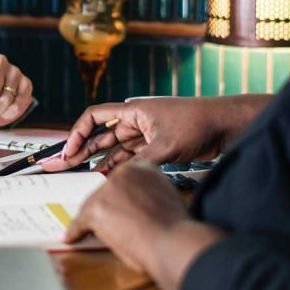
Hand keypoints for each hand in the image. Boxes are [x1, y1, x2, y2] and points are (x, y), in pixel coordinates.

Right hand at [39, 95, 261, 172]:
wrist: (224, 125)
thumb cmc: (195, 124)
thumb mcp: (166, 145)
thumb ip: (140, 161)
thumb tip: (119, 178)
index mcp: (132, 110)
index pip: (95, 117)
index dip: (78, 133)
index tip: (69, 150)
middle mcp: (134, 120)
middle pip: (100, 134)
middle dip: (82, 149)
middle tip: (65, 164)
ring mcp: (144, 133)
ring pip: (114, 147)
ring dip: (99, 159)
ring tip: (81, 173)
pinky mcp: (155, 145)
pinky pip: (129, 156)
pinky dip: (118, 165)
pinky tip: (107, 176)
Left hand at [65, 161, 224, 289]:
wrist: (174, 242)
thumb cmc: (176, 229)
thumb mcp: (168, 199)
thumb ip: (151, 195)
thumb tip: (139, 206)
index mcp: (143, 168)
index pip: (122, 180)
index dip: (120, 198)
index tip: (119, 207)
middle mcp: (123, 173)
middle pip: (105, 191)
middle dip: (107, 209)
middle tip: (112, 223)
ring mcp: (107, 190)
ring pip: (93, 206)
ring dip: (96, 221)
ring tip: (99, 232)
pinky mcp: (96, 208)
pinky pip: (80, 222)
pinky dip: (76, 232)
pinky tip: (71, 237)